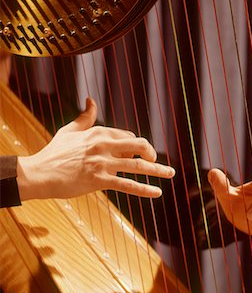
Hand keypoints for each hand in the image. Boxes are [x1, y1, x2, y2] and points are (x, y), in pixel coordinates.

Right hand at [17, 98, 174, 200]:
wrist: (39, 173)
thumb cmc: (54, 152)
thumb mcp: (70, 131)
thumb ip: (85, 117)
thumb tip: (91, 100)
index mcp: (98, 132)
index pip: (127, 136)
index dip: (135, 146)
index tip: (137, 153)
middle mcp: (103, 145)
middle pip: (138, 145)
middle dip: (151, 152)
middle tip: (157, 160)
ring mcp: (102, 163)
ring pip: (137, 166)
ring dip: (157, 170)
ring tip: (170, 173)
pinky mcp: (98, 180)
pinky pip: (127, 185)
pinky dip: (144, 190)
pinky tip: (157, 192)